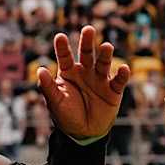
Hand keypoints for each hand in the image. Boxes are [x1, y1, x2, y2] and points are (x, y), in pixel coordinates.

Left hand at [34, 26, 130, 142]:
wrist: (83, 134)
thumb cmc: (66, 116)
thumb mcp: (55, 102)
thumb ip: (48, 86)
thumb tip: (40, 70)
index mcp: (68, 72)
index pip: (65, 56)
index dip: (63, 47)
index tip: (60, 37)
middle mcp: (85, 72)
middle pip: (87, 53)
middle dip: (87, 42)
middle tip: (88, 29)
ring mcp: (100, 80)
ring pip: (103, 63)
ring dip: (106, 55)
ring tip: (107, 47)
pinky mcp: (113, 91)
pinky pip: (118, 81)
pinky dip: (122, 75)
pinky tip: (124, 69)